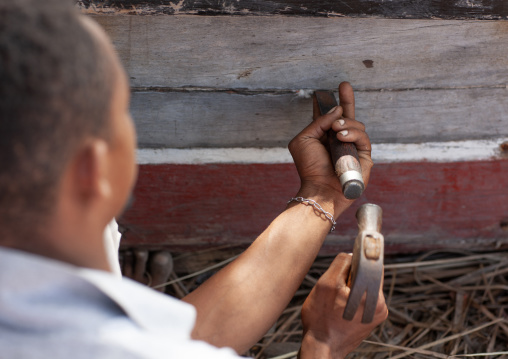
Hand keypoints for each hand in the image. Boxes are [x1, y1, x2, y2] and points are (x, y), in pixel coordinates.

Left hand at [288, 82, 372, 215]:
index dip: (327, 105)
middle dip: (346, 99)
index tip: (323, 92)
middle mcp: (338, 140)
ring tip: (336, 129)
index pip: (327, 118)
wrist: (320, 187)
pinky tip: (342, 135)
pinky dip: (353, 133)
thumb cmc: (309, 167)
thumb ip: (318, 122)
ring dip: (345, 123)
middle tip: (344, 85)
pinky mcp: (364, 155)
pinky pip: (363, 137)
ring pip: (356, 124)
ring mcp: (352, 147)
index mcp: (323, 137)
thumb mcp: (304, 140)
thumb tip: (336, 111)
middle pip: (346, 116)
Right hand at [299, 253, 387, 358]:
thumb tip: (353, 254)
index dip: (361, 254)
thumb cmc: (320, 319)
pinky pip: (364, 298)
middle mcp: (380, 305)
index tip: (354, 251)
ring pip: (365, 286)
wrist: (322, 346)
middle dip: (352, 274)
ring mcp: (378, 314)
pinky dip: (353, 297)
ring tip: (337, 299)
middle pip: (368, 274)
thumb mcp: (326, 284)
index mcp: (372, 295)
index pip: (373, 262)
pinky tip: (340, 307)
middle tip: (337, 285)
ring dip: (352, 286)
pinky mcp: (373, 319)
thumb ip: (341, 264)